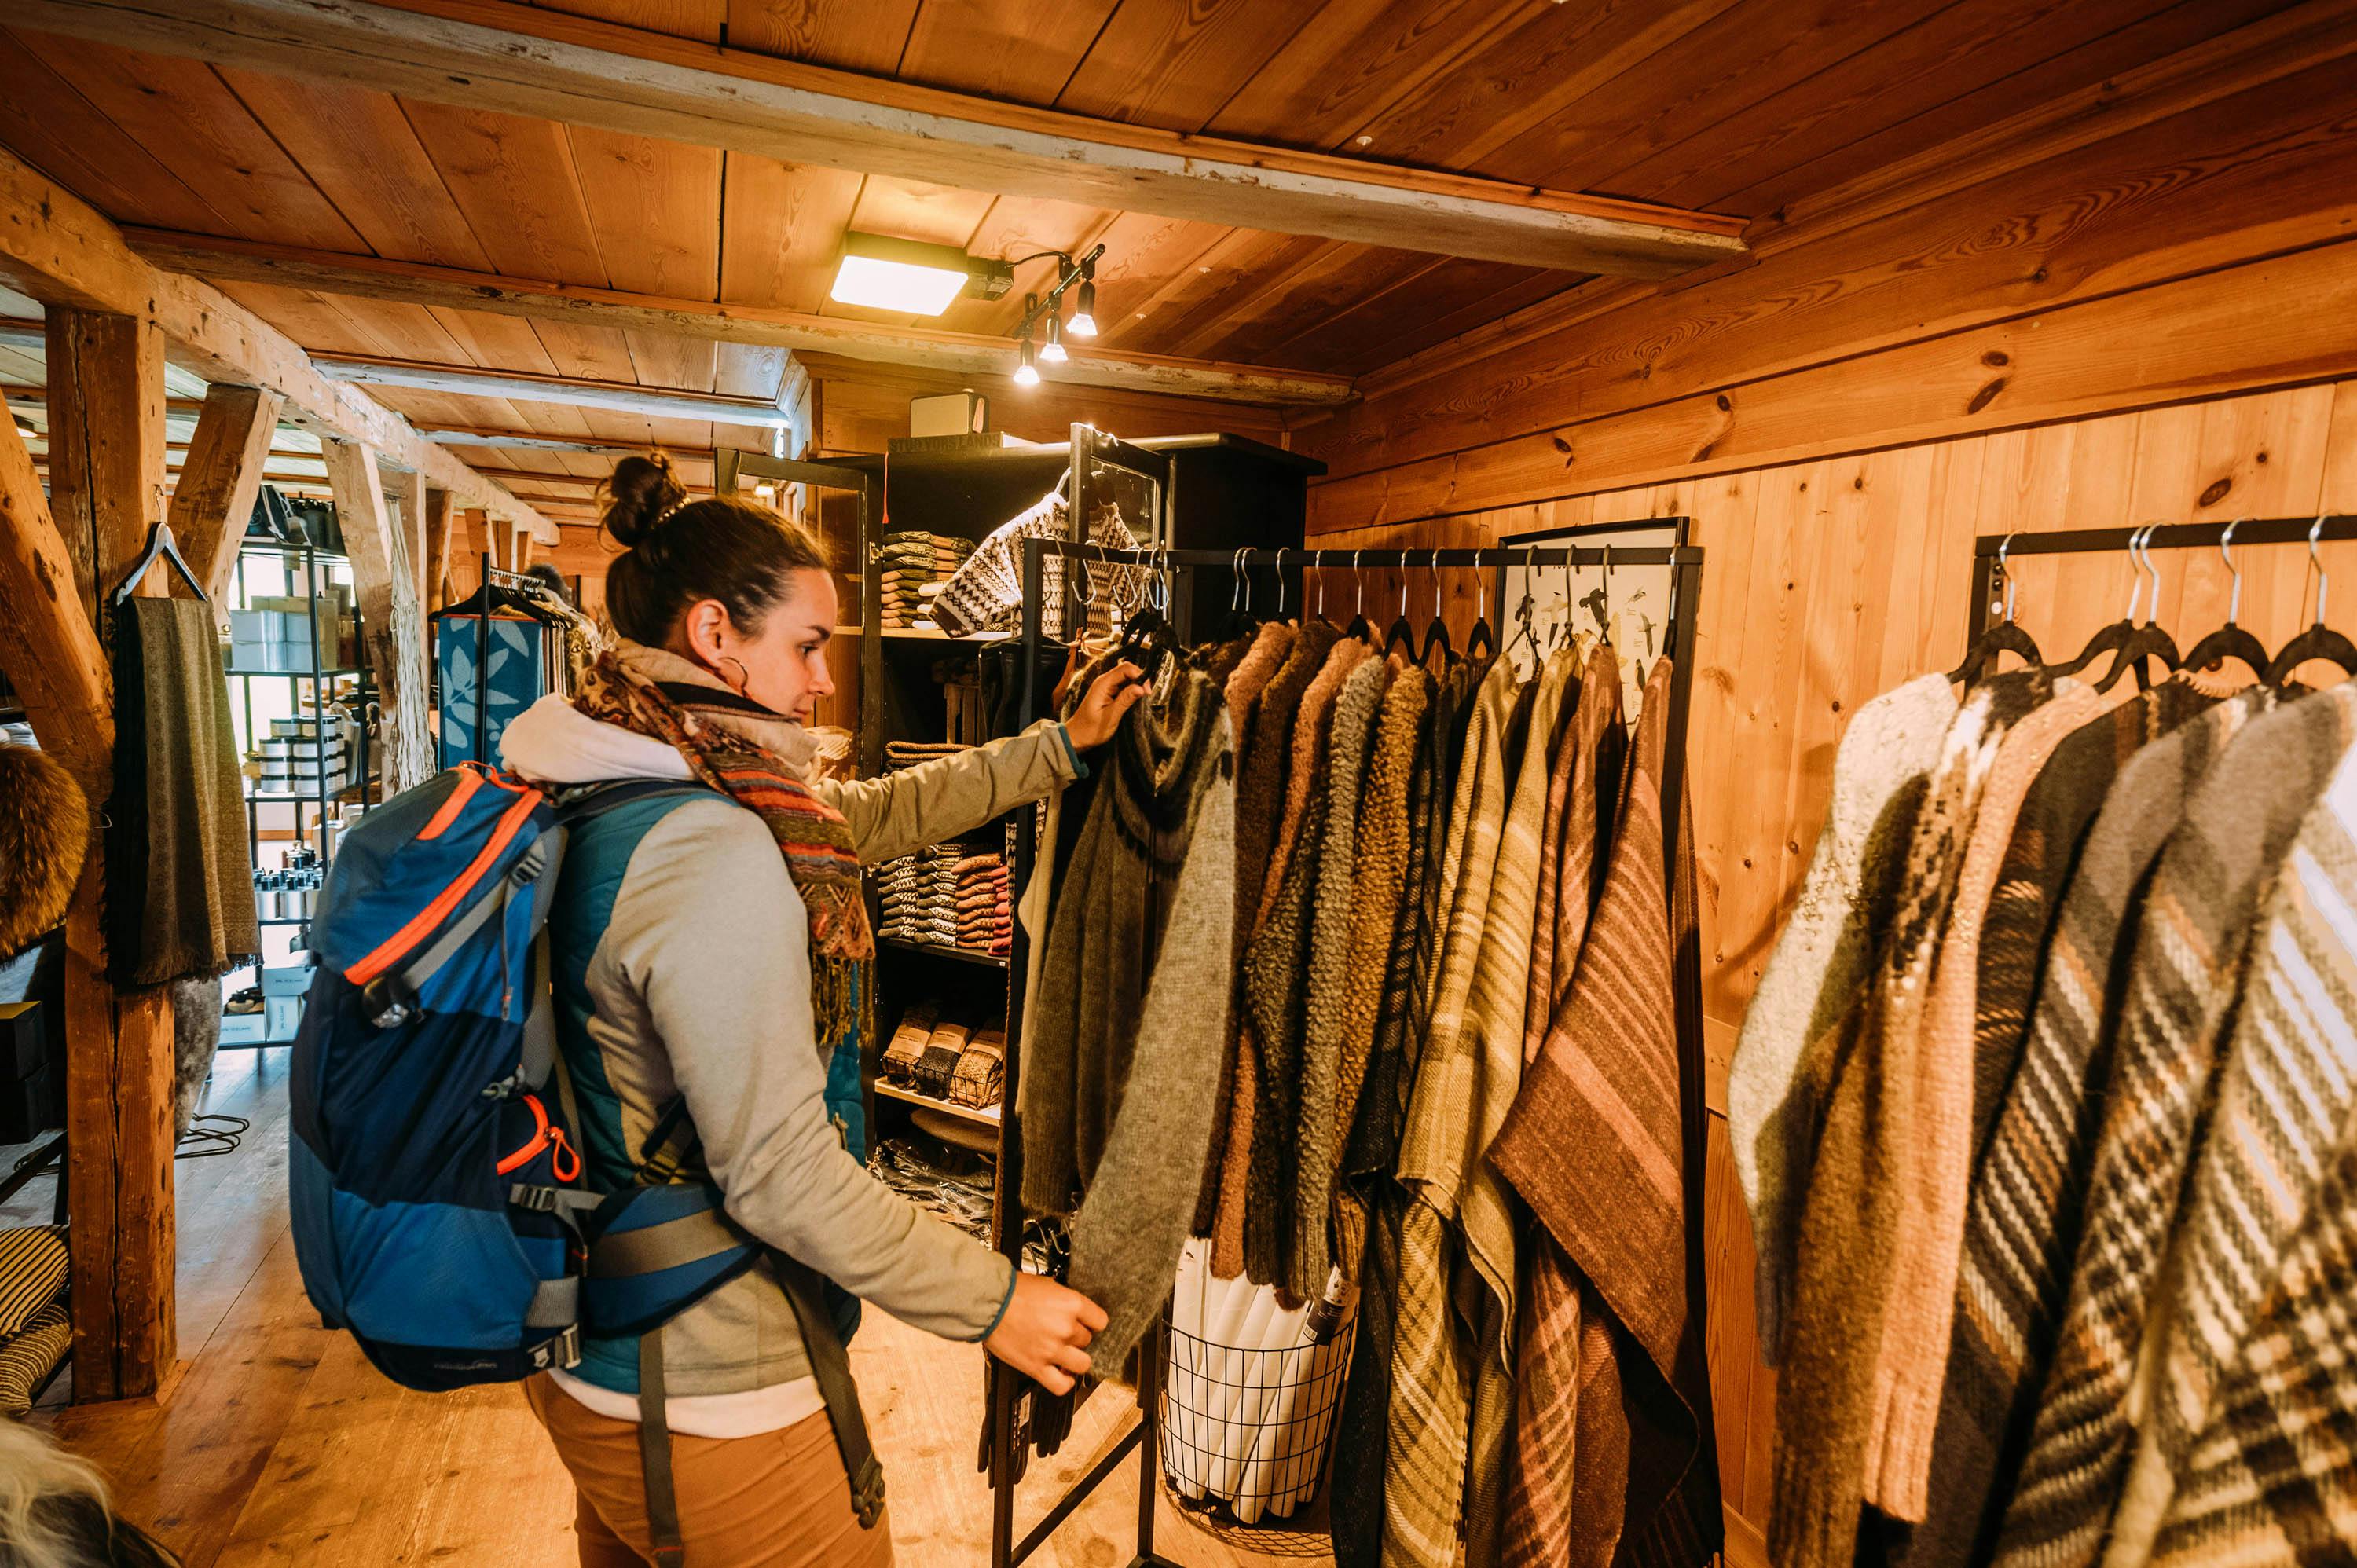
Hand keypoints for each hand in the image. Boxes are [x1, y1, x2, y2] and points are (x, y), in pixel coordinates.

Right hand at [983, 1273, 1107, 1394]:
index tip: (1087, 1324)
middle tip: (1063, 1333)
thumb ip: (1065, 1301)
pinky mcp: (1037, 1367)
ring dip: (1074, 1359)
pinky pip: (1062, 1385)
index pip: (1100, 1321)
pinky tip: (1062, 1374)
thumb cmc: (1013, 1291)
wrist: (989, 1302)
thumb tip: (1073, 1310)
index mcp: (1072, 1304)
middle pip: (1087, 1340)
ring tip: (1065, 1354)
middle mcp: (1066, 1328)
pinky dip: (1064, 1382)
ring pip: (1082, 1364)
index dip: (1093, 1322)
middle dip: (1076, 1337)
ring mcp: (1052, 1350)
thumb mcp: (1048, 1285)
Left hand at [1061, 661, 1146, 750]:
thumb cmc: (1090, 730)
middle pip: (1127, 670)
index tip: (1146, 691)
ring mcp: (1106, 686)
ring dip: (1136, 685)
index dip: (1139, 675)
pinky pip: (1123, 685)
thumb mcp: (1110, 717)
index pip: (1125, 668)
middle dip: (1139, 679)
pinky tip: (1134, 700)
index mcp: (1103, 684)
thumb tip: (1140, 688)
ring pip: (1126, 677)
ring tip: (1141, 699)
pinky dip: (1131, 690)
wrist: (1077, 736)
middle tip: (1146, 695)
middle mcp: (1104, 681)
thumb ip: (1125, 700)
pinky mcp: (1108, 692)